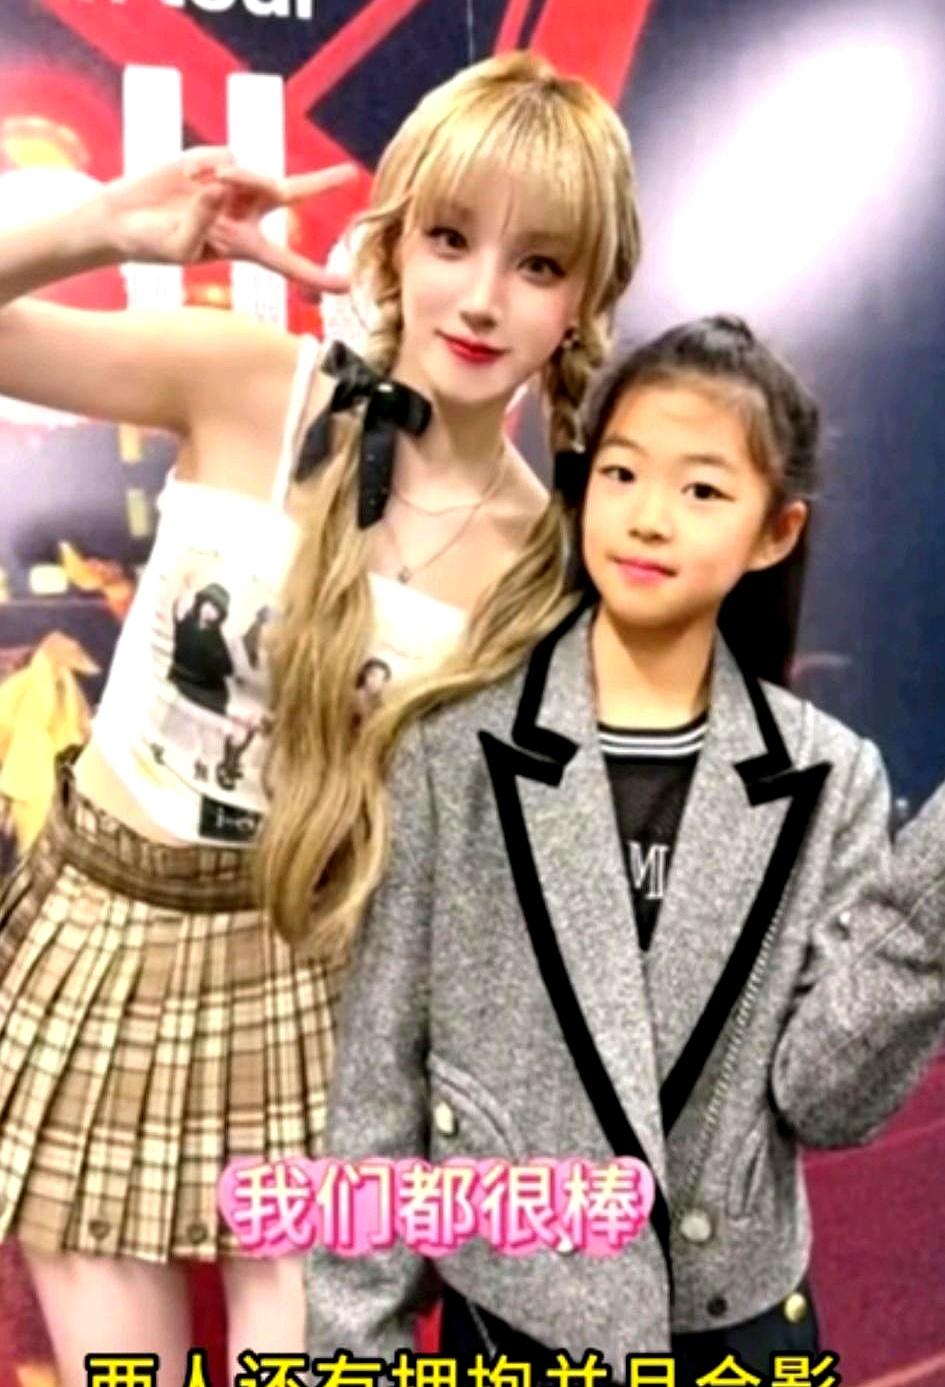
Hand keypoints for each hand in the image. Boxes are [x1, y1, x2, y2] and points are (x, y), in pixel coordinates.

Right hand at [103, 146, 357, 292]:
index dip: (316, 275)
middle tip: (350, 175)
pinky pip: (225, 155)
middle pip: (289, 194)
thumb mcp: (178, 248)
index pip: (287, 263)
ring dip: (241, 177)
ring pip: (254, 173)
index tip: (347, 286)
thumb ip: (201, 223)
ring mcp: (229, 185)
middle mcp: (243, 214)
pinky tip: (189, 175)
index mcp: (243, 246)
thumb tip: (221, 186)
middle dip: (320, 183)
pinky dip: (209, 163)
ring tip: (209, 183)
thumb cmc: (152, 245)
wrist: (122, 218)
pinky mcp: (210, 161)